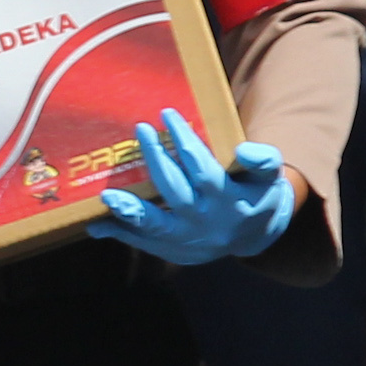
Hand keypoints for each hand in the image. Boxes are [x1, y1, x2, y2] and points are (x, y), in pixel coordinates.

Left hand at [88, 110, 294, 265]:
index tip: (166, 114)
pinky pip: (143, 243)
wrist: (255, 236)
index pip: (202, 167)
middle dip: (155, 159)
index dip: (184, 140)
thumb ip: (264, 160)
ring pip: (155, 225)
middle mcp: (206, 222)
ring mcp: (187, 240)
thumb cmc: (257, 195)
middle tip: (139, 129)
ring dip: (130, 211)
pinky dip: (120, 233)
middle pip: (174, 190)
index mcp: (229, 200)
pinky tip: (96, 224)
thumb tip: (244, 149)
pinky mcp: (172, 251)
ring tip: (107, 197)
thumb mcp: (270, 177)